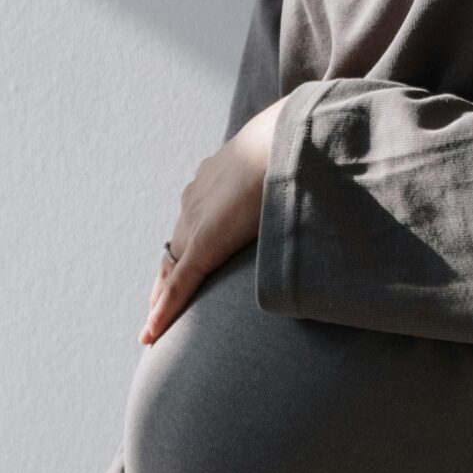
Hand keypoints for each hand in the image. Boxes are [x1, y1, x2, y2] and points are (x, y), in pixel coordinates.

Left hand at [140, 94, 287, 344]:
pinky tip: (150, 336)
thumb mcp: (288, 162)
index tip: (184, 262)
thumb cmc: (296, 142)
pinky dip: (164, 310)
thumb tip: (322, 180)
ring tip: (154, 327)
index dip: (187, 245)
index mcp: (214, 179)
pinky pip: (178, 284)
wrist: (286, 136)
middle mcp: (196, 200)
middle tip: (159, 303)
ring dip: (162, 297)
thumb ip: (292, 177)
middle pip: (174, 247)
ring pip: (170, 269)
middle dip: (167, 275)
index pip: (194, 220)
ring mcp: (197, 222)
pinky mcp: (204, 243)